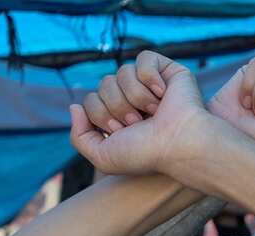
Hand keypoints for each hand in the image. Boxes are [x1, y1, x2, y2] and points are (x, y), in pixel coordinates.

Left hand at [70, 51, 210, 175]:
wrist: (179, 145)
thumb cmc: (147, 154)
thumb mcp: (103, 157)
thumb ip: (79, 137)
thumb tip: (75, 107)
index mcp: (121, 117)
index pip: (91, 101)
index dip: (101, 115)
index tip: (123, 131)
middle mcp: (135, 100)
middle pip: (103, 84)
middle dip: (117, 106)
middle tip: (138, 123)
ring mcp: (152, 85)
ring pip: (122, 72)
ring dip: (135, 96)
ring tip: (153, 112)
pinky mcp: (169, 72)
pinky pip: (143, 58)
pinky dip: (150, 76)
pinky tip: (162, 94)